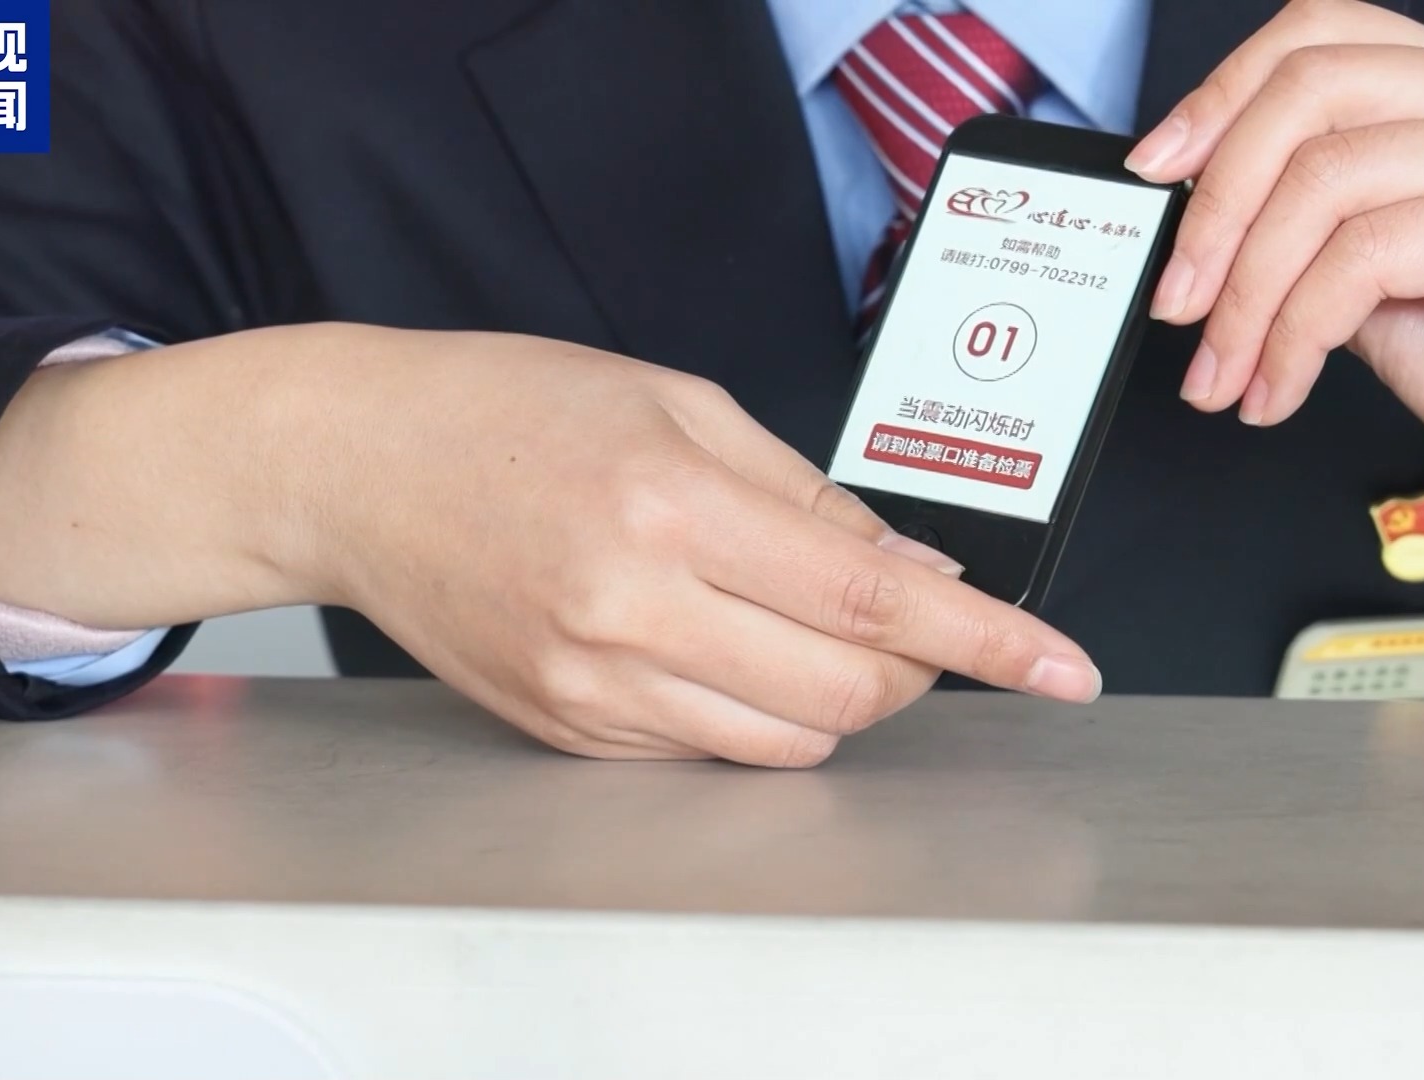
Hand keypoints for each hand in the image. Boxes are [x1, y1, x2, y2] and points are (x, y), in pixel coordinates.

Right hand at [0, 324, 1099, 765]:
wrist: (362, 467)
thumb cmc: (512, 410)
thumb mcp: (679, 404)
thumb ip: (806, 495)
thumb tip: (913, 572)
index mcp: (670, 504)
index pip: (872, 599)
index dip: (986, 641)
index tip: (1061, 667)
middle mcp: (631, 609)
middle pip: (844, 697)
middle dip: (915, 673)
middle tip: (915, 626)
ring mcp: (592, 685)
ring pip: (786, 743)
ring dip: (835, 697)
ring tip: (795, 622)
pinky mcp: (567, 730)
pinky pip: (708, 751)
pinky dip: (751, 709)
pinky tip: (714, 642)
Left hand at [1127, 0, 1423, 587]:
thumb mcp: (1383, 284)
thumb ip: (1313, 230)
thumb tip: (1204, 220)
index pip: (1321, 38)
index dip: (1221, 97)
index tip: (1154, 171)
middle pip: (1308, 94)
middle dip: (1215, 207)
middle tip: (1179, 300)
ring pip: (1324, 183)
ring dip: (1246, 295)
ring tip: (1226, 371)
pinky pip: (1365, 256)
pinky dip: (1296, 332)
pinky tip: (1282, 385)